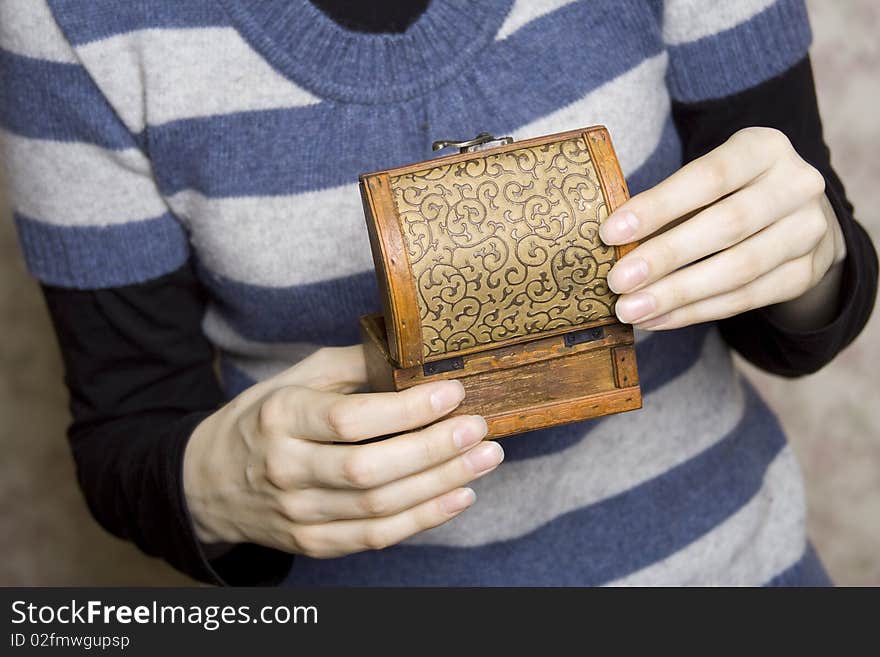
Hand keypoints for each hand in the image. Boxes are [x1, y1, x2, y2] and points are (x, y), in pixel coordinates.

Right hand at [183, 346, 501, 557]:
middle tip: (480, 428)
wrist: (209, 482)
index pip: (349, 419)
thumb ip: (351, 363)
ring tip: (486, 458)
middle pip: (369, 469)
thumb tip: (413, 350)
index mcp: (281, 417)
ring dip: (441, 483)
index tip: (452, 393)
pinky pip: (375, 537)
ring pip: (379, 508)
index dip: (407, 409)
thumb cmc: (264, 419)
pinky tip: (460, 495)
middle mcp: (286, 469)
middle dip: (434, 449)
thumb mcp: (295, 378)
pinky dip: (424, 519)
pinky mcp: (312, 543)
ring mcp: (298, 513)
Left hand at [599, 127, 846, 329]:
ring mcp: (808, 231)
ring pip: (738, 269)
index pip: (708, 177)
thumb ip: (667, 204)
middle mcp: (797, 185)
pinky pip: (745, 298)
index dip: (657, 207)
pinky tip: (658, 319)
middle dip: (664, 257)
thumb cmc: (730, 193)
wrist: (796, 214)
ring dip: (677, 294)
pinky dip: (695, 312)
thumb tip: (613, 243)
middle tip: (618, 281)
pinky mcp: (805, 273)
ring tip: (632, 310)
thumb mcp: (707, 180)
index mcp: (764, 148)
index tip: (610, 233)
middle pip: (726, 226)